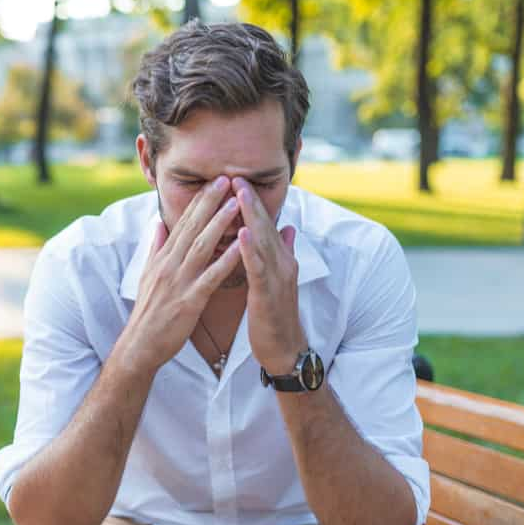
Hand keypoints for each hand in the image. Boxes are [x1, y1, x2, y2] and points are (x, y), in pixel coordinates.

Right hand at [123, 176, 242, 372]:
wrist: (140, 344)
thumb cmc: (149, 312)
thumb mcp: (147, 274)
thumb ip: (156, 248)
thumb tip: (158, 225)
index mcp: (163, 257)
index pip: (182, 222)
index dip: (198, 201)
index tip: (213, 181)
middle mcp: (170, 264)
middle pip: (192, 227)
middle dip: (210, 202)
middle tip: (226, 179)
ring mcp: (179, 281)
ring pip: (202, 246)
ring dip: (219, 223)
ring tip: (235, 203)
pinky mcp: (189, 300)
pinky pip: (211, 277)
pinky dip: (225, 260)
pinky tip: (240, 247)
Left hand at [232, 177, 307, 375]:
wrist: (284, 350)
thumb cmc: (274, 315)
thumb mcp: (277, 280)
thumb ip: (281, 253)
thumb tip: (288, 228)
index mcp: (279, 260)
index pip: (264, 225)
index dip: (252, 203)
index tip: (236, 179)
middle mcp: (282, 263)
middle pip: (265, 226)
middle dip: (250, 200)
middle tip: (235, 174)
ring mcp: (277, 277)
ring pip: (263, 241)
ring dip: (251, 216)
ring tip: (238, 193)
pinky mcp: (269, 294)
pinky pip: (259, 268)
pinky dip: (251, 249)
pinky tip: (242, 233)